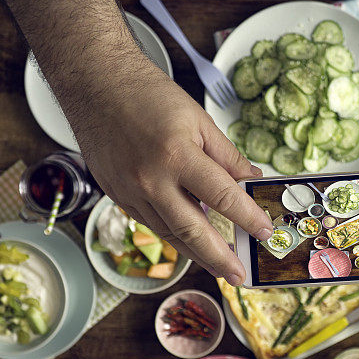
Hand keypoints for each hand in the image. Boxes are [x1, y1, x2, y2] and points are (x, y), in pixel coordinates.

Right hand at [68, 60, 271, 285]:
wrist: (94, 83)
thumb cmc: (148, 95)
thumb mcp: (199, 120)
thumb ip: (228, 157)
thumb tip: (252, 182)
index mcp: (177, 155)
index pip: (223, 196)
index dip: (247, 217)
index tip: (264, 231)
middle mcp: (151, 180)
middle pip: (193, 230)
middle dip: (219, 257)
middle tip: (239, 275)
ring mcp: (129, 191)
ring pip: (169, 233)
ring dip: (197, 253)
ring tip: (219, 267)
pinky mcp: (117, 195)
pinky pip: (150, 223)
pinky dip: (173, 235)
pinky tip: (189, 243)